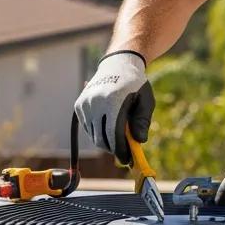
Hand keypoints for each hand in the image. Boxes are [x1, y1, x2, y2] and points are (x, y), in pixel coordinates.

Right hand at [73, 50, 154, 164]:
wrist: (118, 64)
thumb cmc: (135, 84)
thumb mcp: (146, 100)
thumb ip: (142, 121)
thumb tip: (139, 142)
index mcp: (113, 101)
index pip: (114, 134)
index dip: (121, 150)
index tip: (128, 160)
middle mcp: (95, 102)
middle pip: (101, 138)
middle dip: (114, 149)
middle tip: (124, 154)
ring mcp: (85, 104)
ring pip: (93, 135)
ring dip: (106, 141)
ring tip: (119, 140)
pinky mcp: (79, 105)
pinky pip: (88, 128)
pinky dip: (98, 132)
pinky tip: (108, 127)